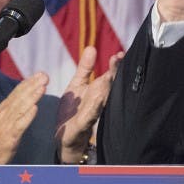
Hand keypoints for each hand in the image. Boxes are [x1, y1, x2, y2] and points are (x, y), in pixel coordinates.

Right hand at [0, 72, 48, 164]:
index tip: (41, 74)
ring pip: (21, 107)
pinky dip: (27, 116)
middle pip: (20, 96)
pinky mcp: (10, 136)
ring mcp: (7, 124)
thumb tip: (28, 98)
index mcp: (4, 108)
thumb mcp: (6, 119)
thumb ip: (16, 108)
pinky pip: (19, 125)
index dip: (29, 82)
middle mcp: (5, 113)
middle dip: (33, 85)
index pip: (18, 92)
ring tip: (43, 87)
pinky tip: (35, 108)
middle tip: (45, 75)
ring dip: (32, 96)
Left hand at [56, 47, 122, 163]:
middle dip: (114, 73)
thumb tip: (92, 47)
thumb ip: (85, 68)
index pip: (109, 75)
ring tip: (109, 75)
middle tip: (119, 58)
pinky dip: (95, 106)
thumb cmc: (73, 111)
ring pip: (102, 99)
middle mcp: (99, 101)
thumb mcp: (77, 85)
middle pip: (109, 85)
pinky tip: (99, 97)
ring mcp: (92, 113)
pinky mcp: (82, 124)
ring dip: (106, 88)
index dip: (114, 65)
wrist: (64, 136)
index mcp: (98, 90)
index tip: (119, 54)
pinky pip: (90, 115)